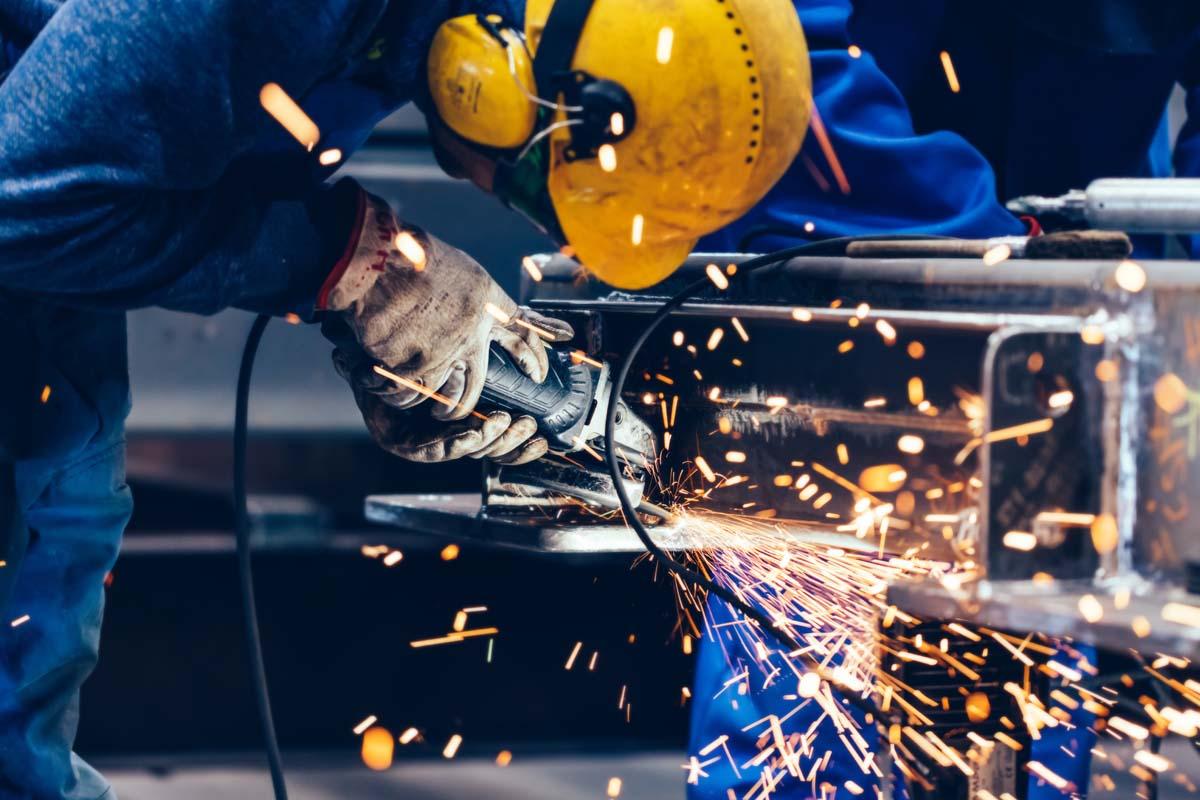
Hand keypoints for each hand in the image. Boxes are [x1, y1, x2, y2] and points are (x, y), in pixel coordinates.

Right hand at [320, 188, 572, 461]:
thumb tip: (483, 319)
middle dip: (464, 406)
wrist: (374, 263)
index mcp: (484, 308)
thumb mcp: (459, 271)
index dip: (534, 357)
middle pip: (474, 388)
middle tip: (454, 411)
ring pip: (439, 397)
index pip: (522, 335)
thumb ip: (474, 301)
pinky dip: (394, 391)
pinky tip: (388, 384)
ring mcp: (437, 356)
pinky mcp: (406, 367)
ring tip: (419, 399)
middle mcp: (467, 338)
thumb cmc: (412, 258)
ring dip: (428, 403)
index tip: (540, 374)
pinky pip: (403, 391)